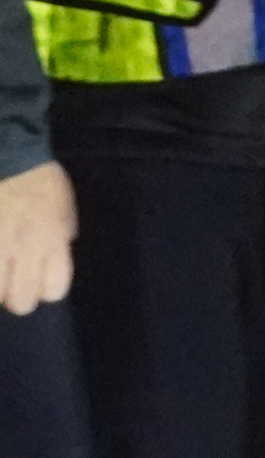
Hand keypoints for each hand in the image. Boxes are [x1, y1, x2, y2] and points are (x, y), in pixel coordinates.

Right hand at [0, 161, 75, 314]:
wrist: (8, 155)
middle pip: (21, 302)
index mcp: (53, 239)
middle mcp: (25, 249)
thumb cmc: (36, 177)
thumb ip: (61, 234)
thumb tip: (58, 254)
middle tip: (10, 279)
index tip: (36, 279)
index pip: (55, 289)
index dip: (44, 288)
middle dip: (15, 295)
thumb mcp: (63, 205)